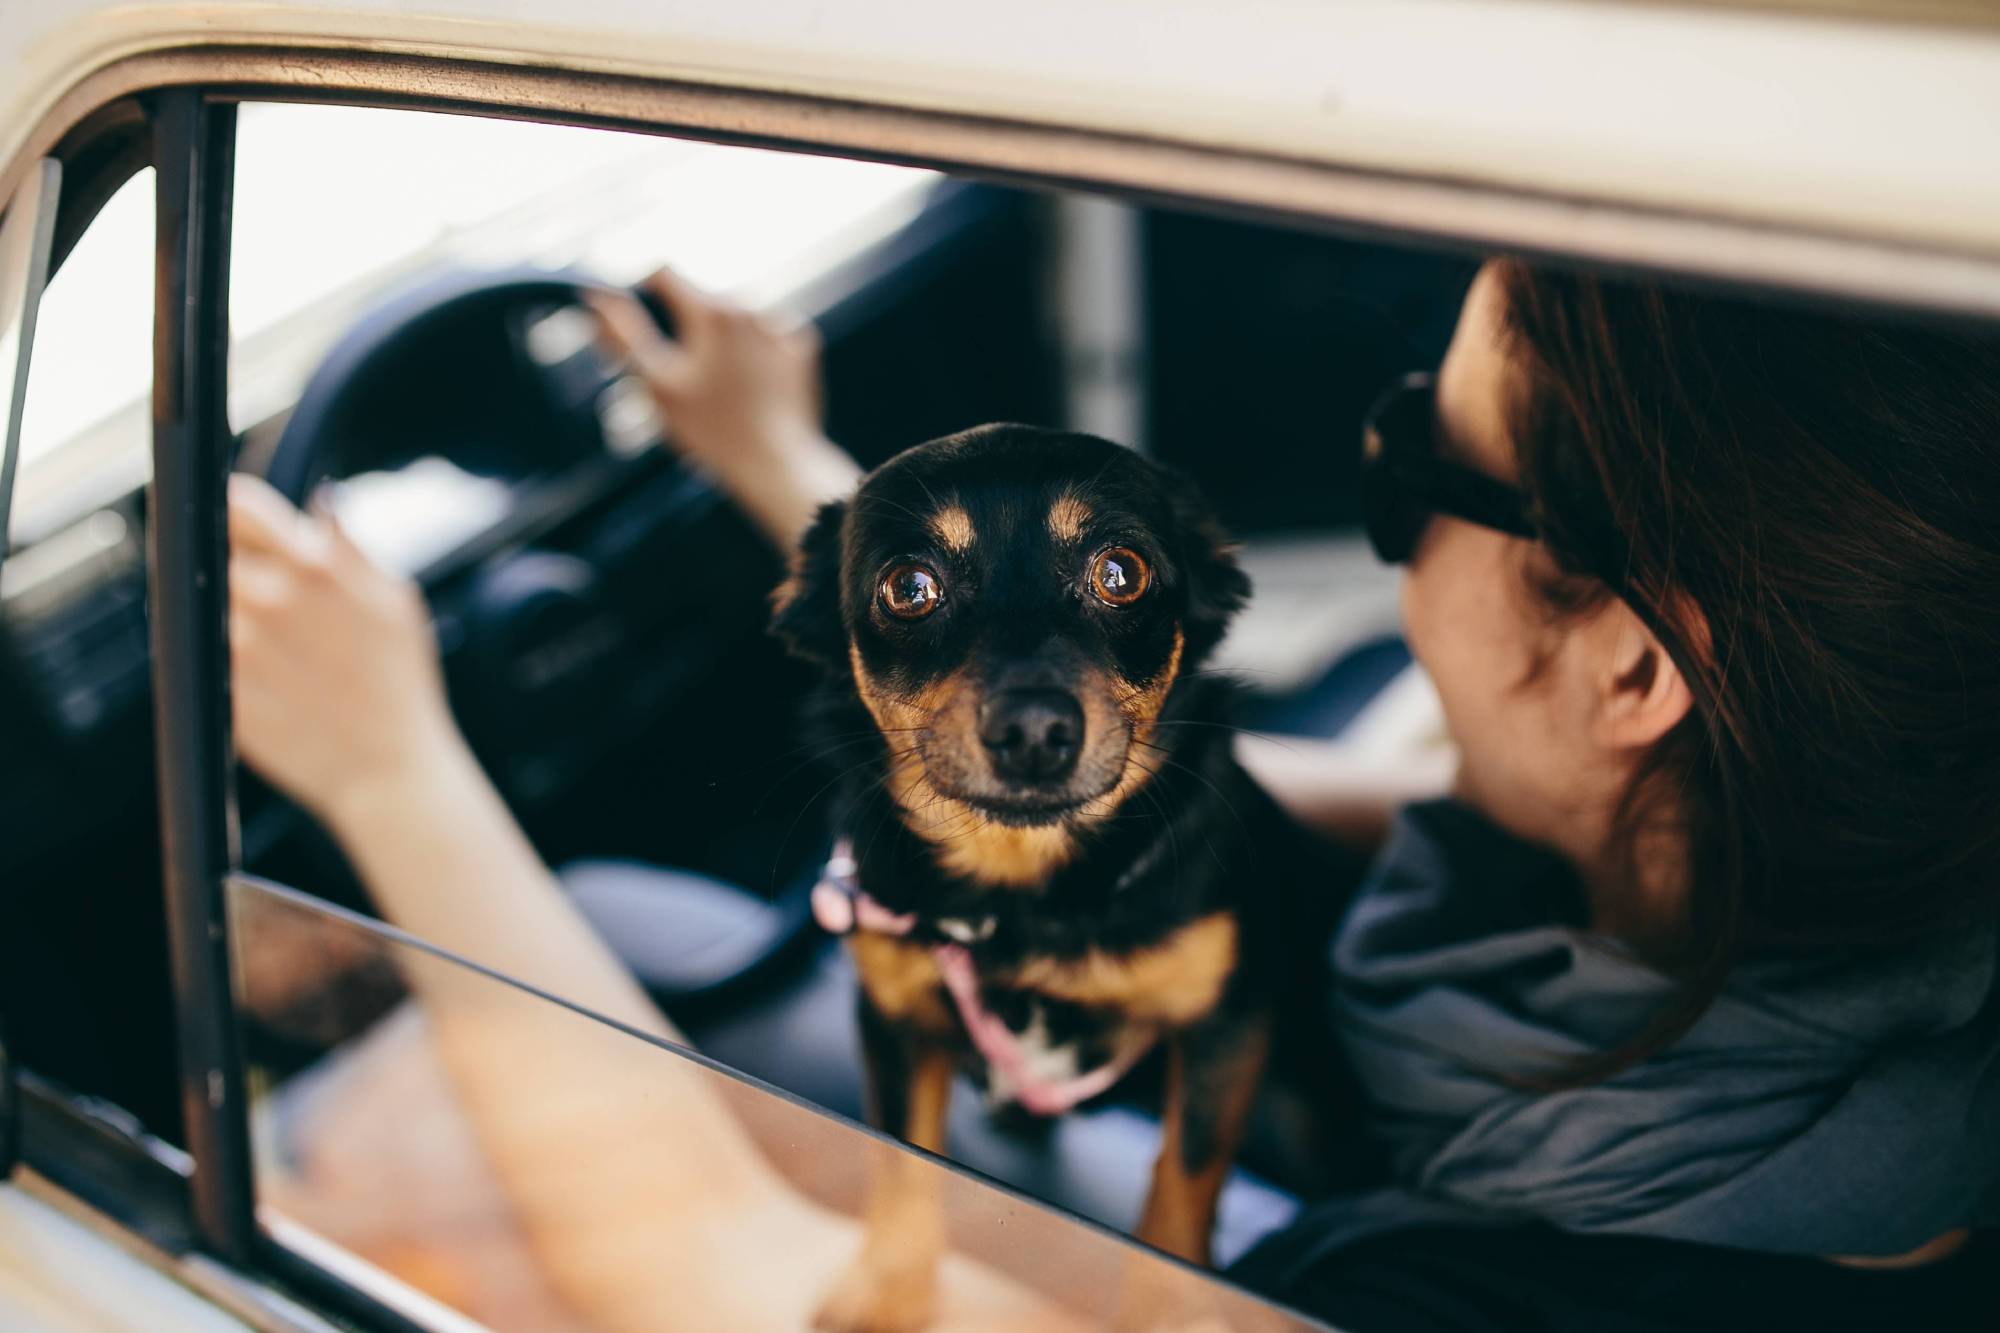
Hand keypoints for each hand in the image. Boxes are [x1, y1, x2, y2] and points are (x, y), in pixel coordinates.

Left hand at [228, 473, 466, 831]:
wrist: (388, 769)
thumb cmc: (401, 686)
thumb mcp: (397, 600)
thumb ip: (349, 548)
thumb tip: (319, 501)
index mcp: (313, 569)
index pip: (236, 504)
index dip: (236, 509)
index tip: (240, 520)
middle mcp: (267, 602)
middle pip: (211, 552)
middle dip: (234, 563)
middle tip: (266, 591)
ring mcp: (236, 650)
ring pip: (199, 605)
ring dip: (225, 612)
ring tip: (271, 641)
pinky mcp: (218, 691)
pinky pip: (200, 657)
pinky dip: (221, 656)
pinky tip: (267, 676)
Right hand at [587, 267, 858, 545]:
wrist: (777, 463)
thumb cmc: (711, 430)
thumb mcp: (656, 384)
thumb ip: (623, 336)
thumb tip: (596, 299)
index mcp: (710, 310)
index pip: (663, 273)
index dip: (643, 290)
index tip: (639, 318)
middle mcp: (748, 307)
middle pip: (700, 296)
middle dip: (685, 323)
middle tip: (681, 372)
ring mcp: (780, 326)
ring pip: (735, 314)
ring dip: (721, 335)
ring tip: (718, 383)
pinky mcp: (801, 348)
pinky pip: (767, 334)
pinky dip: (755, 350)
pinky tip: (750, 383)